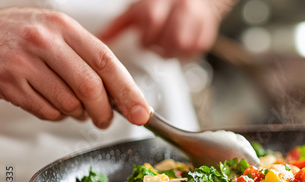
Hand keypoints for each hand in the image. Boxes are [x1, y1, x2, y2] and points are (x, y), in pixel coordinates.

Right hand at [0, 7, 149, 127]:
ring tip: (72, 106)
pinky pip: (47, 112)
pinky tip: (51, 102)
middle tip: (106, 120)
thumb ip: (89, 59)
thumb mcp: (58, 34)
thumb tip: (124, 95)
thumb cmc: (24, 37)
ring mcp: (24, 63)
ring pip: (69, 104)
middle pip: (91, 87)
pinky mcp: (9, 83)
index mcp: (65, 28)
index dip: (129, 92)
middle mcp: (45, 42)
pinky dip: (57, 115)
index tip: (142, 112)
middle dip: (105, 111)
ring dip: (78, 114)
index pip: (107, 62)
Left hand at [99, 0, 232, 59]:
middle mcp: (182, 9)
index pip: (152, 22)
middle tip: (155, 43)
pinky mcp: (205, 38)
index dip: (146, 38)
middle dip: (157, 46)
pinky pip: (193, 53)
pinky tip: (178, 47)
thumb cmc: (163, 5)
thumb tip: (99, 40)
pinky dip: (184, 54)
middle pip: (167, 39)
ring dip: (170, 52)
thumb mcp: (136, 11)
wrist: (194, 1)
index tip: (144, 38)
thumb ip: (117, 26)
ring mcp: (197, 23)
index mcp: (162, 2)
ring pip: (181, 47)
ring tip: (166, 46)